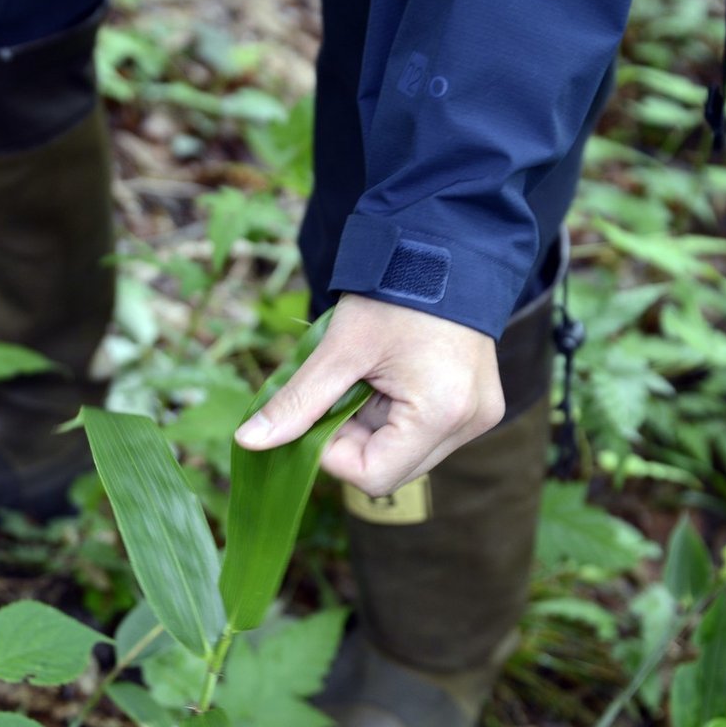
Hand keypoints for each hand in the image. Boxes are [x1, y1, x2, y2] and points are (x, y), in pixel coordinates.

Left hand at [234, 293, 505, 495]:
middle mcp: (469, 423)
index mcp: (441, 412)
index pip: (374, 476)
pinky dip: (397, 417)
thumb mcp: (340, 349)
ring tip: (370, 380)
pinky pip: (426, 435)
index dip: (334, 454)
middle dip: (354, 440)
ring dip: (375, 429)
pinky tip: (392, 379)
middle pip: (392, 470)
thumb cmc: (393, 293)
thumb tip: (248, 441)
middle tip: (343, 391)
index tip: (320, 411)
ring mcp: (478, 416)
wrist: (444, 250)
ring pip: (407, 455)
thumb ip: (297, 401)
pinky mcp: (478, 407)